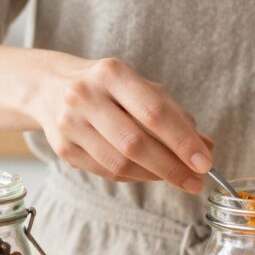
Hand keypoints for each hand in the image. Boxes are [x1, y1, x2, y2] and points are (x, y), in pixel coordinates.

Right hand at [30, 55, 212, 192]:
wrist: (49, 86)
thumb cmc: (106, 87)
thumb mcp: (138, 86)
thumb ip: (173, 114)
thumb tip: (206, 147)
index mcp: (112, 73)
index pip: (154, 112)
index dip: (182, 141)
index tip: (205, 162)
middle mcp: (86, 96)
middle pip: (135, 143)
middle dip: (172, 167)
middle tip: (196, 180)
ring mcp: (70, 124)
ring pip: (120, 163)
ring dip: (155, 176)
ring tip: (177, 178)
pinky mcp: (63, 149)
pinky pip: (107, 172)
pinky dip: (135, 177)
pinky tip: (150, 174)